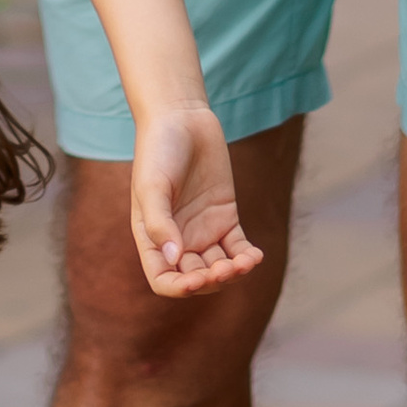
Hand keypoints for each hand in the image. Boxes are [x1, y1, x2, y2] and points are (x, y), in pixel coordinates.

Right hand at [131, 101, 265, 298]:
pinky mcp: (225, 217)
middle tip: (224, 269)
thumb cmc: (157, 150)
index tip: (197, 279)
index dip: (180, 288)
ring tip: (244, 262)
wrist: (182, 117)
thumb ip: (158, 223)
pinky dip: (247, 257)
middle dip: (211, 280)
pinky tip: (255, 256)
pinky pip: (237, 248)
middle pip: (195, 278)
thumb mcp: (151, 185)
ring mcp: (203, 230)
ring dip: (232, 273)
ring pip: (219, 267)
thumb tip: (174, 259)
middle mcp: (178, 239)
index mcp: (152, 237)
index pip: (164, 280)